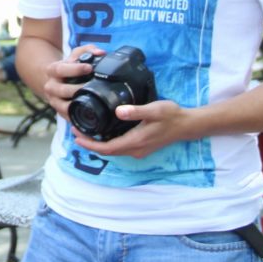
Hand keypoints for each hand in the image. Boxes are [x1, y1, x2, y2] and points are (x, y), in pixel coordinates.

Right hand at [42, 44, 104, 119]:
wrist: (54, 80)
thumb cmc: (69, 66)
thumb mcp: (75, 54)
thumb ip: (88, 50)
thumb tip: (100, 53)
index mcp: (52, 70)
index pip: (61, 69)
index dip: (75, 69)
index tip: (89, 67)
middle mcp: (50, 86)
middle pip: (61, 90)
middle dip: (76, 89)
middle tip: (91, 86)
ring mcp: (54, 101)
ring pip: (63, 106)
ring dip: (76, 105)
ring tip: (90, 102)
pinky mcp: (60, 112)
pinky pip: (68, 117)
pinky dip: (77, 118)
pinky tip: (88, 116)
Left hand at [71, 99, 188, 158]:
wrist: (187, 125)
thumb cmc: (171, 116)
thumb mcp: (154, 109)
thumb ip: (136, 111)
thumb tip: (119, 112)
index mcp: (136, 141)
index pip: (107, 148)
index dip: (90, 144)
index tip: (76, 136)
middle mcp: (135, 150)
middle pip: (107, 151)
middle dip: (89, 143)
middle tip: (75, 130)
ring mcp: (139, 150)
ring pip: (113, 150)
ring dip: (98, 143)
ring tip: (84, 131)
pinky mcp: (141, 147)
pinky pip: (120, 148)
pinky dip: (107, 142)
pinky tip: (102, 133)